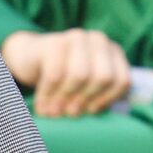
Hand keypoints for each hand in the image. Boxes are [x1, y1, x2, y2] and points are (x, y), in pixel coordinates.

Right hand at [2, 29, 131, 117]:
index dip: (107, 100)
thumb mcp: (86, 86)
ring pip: (80, 75)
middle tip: (70, 113)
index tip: (90, 111)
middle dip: (85, 99)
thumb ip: (98, 96)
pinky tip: (42, 105)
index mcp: (113, 52)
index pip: (122, 80)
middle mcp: (99, 41)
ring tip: (54, 112)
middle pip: (102, 78)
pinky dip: (48, 94)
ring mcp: (77, 37)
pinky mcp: (55, 42)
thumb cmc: (63, 78)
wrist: (30, 57)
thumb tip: (95, 114)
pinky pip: (55, 74)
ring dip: (65, 98)